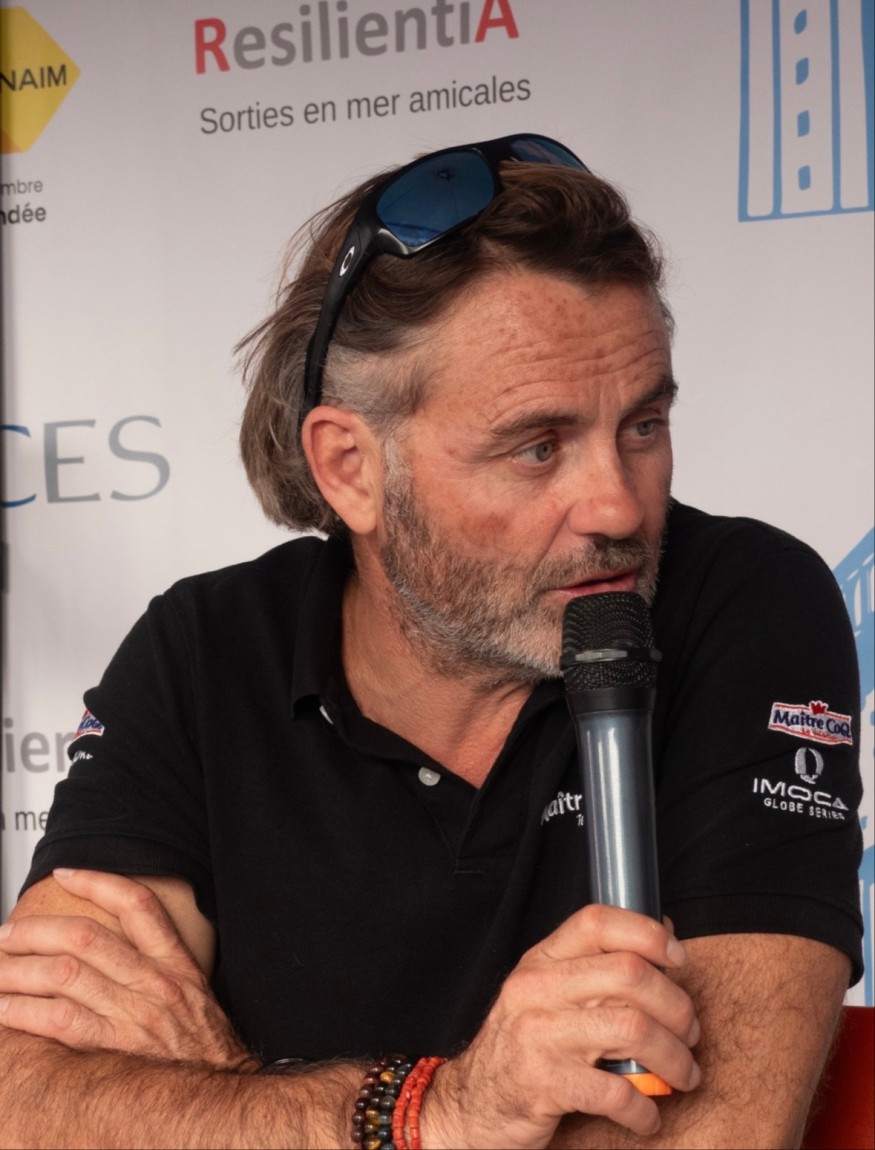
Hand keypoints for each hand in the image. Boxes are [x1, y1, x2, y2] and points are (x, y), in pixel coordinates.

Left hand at [0, 869, 253, 1069]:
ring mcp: (133, 1015)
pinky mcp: (114, 1048)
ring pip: (65, 974)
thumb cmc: (206, 1052)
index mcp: (174, 965)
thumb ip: (160, 970)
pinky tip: (4, 1009)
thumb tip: (113, 951)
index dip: (98, 882)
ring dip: (20, 968)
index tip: (66, 874)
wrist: (222, 1099)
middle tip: (8, 933)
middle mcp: (153, 983)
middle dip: (38, 929)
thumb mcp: (195, 996)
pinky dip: (25, 1011)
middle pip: (86, 936)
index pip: (137, 905)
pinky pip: (59, 1020)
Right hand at [425, 904, 700, 1149]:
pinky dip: (645, 1108)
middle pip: (629, 975)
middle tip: (689, 1033)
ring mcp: (538, 1034)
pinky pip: (615, 1092)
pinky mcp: (543, 1083)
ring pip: (632, 1029)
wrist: (472, 1104)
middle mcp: (537, 989)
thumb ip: (597, 967)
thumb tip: (663, 934)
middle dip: (676, 1006)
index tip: (678, 959)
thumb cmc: (525, 1046)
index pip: (597, 922)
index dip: (647, 933)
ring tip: (682, 1074)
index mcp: (541, 961)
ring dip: (674, 1057)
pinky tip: (648, 1115)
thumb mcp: (549, 995)